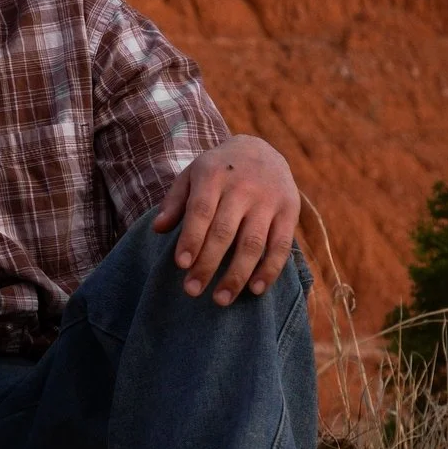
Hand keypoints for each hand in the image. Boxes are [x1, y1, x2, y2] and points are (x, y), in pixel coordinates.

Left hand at [151, 135, 302, 303]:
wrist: (261, 149)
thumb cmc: (218, 170)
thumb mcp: (192, 175)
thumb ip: (175, 202)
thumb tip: (158, 229)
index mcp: (214, 175)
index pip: (201, 210)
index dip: (192, 238)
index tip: (182, 265)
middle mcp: (243, 187)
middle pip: (224, 231)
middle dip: (208, 264)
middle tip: (192, 291)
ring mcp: (268, 199)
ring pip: (252, 243)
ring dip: (237, 274)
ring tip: (221, 299)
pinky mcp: (289, 210)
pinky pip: (281, 245)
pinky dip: (270, 269)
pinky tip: (255, 289)